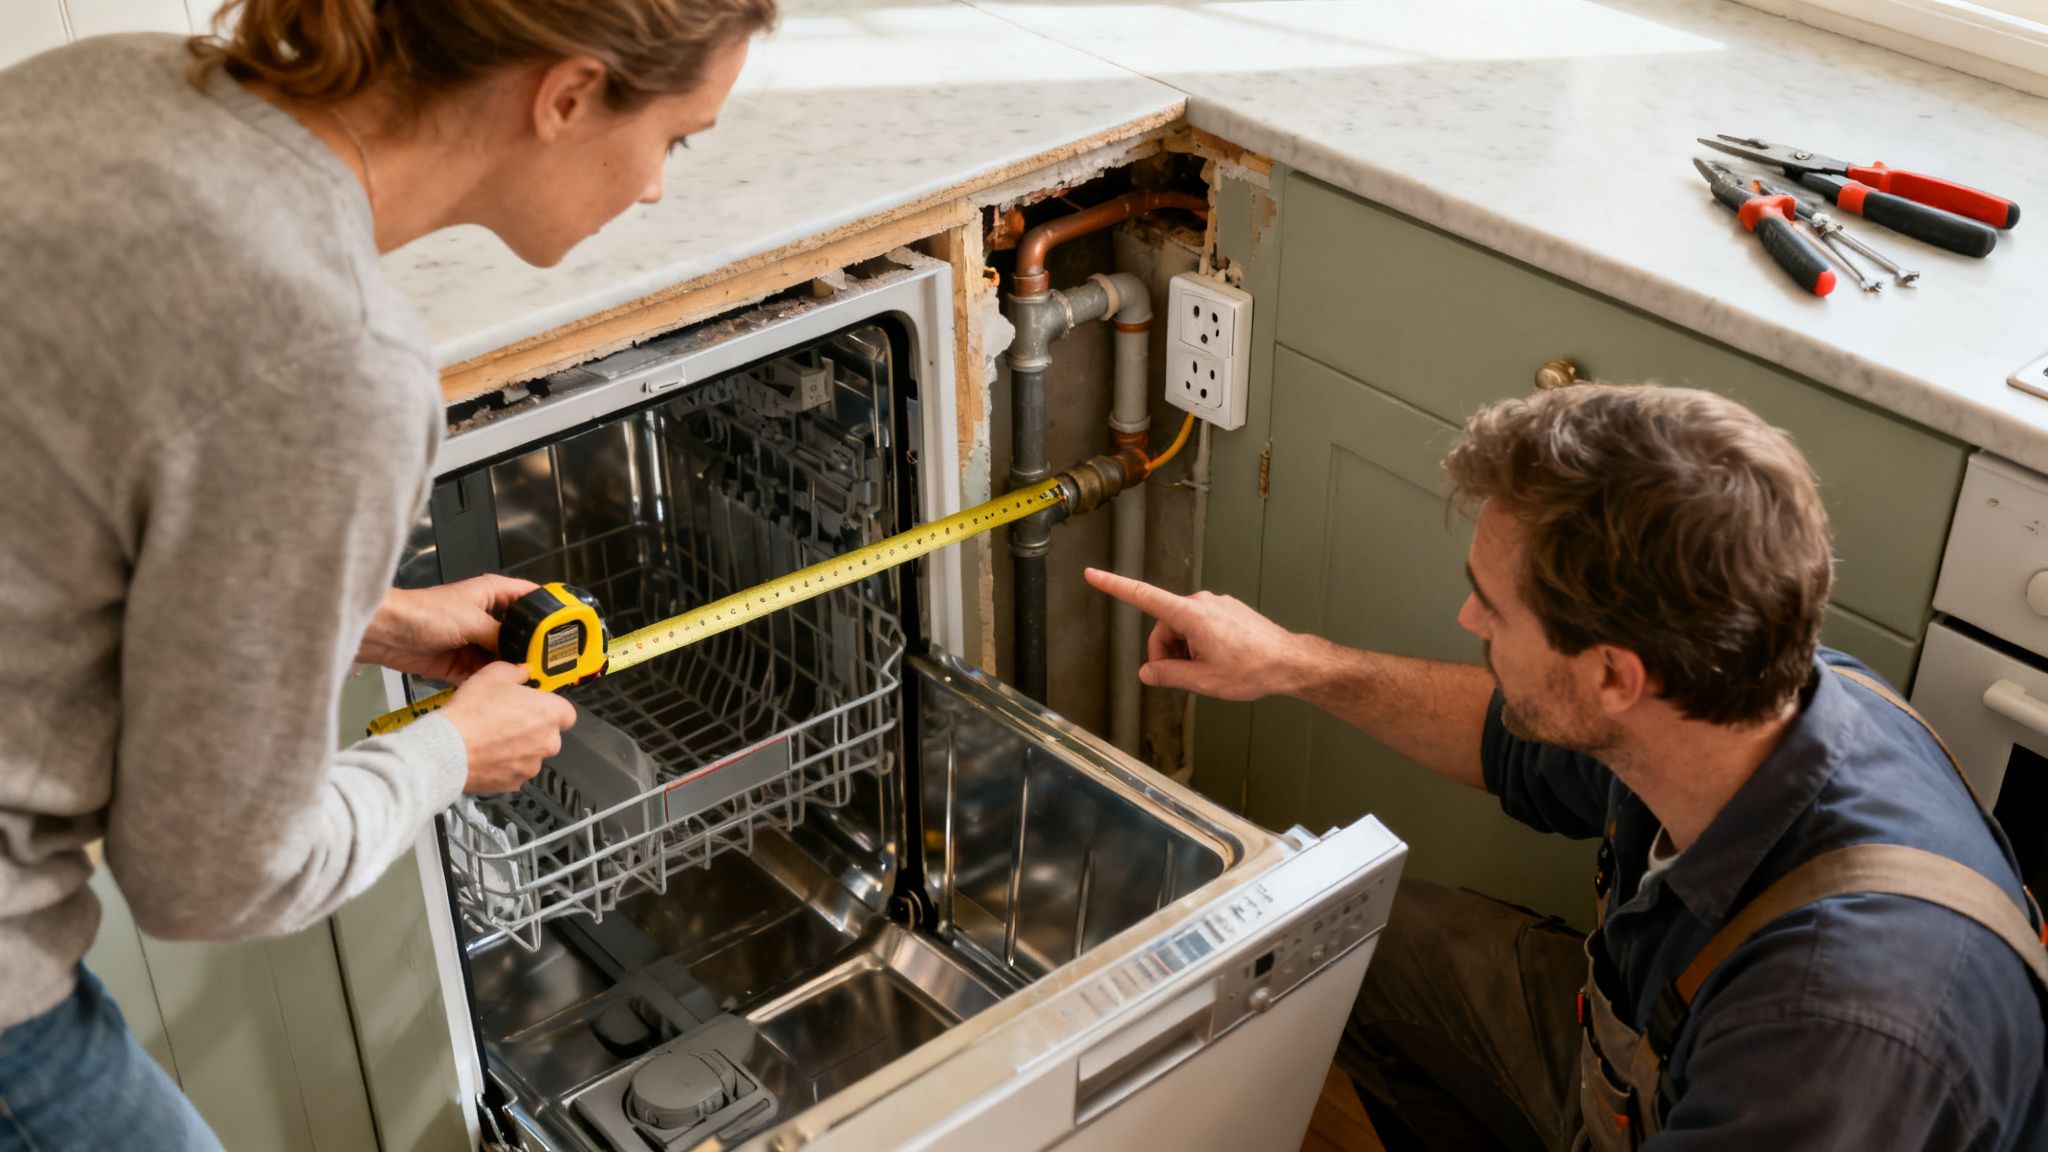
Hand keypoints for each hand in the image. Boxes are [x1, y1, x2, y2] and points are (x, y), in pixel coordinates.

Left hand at [356, 576, 537, 683]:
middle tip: (551, 661)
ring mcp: (474, 641)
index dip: (547, 609)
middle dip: (532, 647)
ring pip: (503, 657)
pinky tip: (505, 689)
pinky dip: (494, 682)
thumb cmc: (422, 612)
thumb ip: (500, 636)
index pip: (529, 597)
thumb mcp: (472, 619)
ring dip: (513, 668)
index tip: (565, 623)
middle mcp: (485, 617)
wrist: (388, 634)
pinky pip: (485, 675)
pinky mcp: (461, 663)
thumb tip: (520, 653)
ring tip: (532, 679)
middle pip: (519, 633)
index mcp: (491, 594)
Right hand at [439, 661, 577, 792]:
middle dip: (532, 728)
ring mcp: (532, 766)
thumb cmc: (474, 712)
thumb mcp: (495, 674)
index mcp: (551, 714)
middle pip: (548, 734)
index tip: (533, 704)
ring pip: (530, 753)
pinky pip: (514, 770)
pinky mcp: (514, 783)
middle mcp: (549, 742)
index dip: (549, 707)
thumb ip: (516, 672)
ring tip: (490, 736)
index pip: (566, 712)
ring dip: (517, 747)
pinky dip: (503, 764)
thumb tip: (522, 673)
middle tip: (505, 718)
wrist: (449, 749)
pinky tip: (485, 753)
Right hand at [1083, 568, 1310, 700]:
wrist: (1289, 662)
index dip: (1114, 586)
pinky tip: (1219, 661)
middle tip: (1184, 677)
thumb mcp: (1203, 681)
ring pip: (1181, 628)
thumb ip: (1168, 675)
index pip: (1143, 597)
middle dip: (1166, 653)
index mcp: (1191, 615)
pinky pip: (1199, 626)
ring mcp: (1216, 604)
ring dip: (1185, 651)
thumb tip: (1147, 673)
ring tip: (1209, 670)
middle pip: (1163, 626)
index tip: (1093, 574)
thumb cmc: (1253, 669)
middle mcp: (1201, 602)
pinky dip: (1199, 644)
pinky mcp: (1226, 610)